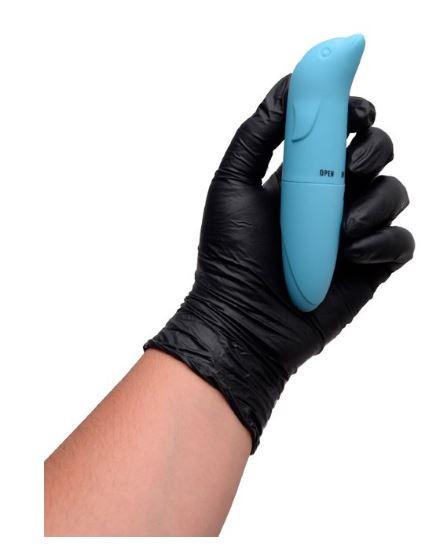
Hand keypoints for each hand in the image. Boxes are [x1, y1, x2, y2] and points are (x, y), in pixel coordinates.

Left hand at [145, 75, 413, 451]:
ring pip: (393, 192)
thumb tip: (290, 86)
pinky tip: (350, 255)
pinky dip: (382, 242)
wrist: (242, 320)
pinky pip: (401, 241)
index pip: (339, 129)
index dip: (353, 111)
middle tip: (349, 167)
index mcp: (300, 176)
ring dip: (372, 204)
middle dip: (372, 149)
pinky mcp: (371, 266)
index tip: (355, 110)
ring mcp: (354, 232)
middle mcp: (331, 198)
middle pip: (376, 152)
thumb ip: (258, 134)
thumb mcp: (232, 185)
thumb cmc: (230, 256)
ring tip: (339, 232)